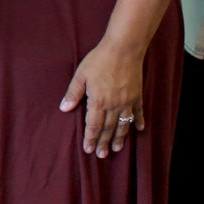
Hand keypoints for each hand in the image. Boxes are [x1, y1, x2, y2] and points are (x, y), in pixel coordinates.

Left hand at [60, 37, 144, 157]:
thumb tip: (64, 109)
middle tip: (102, 155)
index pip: (93, 125)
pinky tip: (139, 129)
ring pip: (123, 124)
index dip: (91, 138)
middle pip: (108, 128)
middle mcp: (114, 105)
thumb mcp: (81, 75)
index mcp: (98, 101)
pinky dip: (138, 121)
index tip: (88, 149)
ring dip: (120, 137)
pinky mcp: (137, 95)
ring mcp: (127, 101)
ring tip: (117, 148)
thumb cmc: (99, 60)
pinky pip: (138, 112)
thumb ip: (73, 93)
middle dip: (104, 142)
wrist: (123, 49)